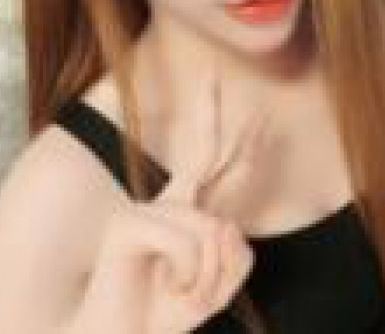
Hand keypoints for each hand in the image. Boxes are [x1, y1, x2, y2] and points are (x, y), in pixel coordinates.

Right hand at [75, 65, 268, 333]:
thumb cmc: (160, 315)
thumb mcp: (214, 288)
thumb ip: (233, 256)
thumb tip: (223, 225)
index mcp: (191, 218)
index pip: (222, 174)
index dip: (244, 148)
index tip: (256, 118)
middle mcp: (171, 206)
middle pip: (202, 151)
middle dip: (209, 111)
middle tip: (213, 74)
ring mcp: (146, 209)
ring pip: (214, 231)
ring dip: (210, 280)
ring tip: (178, 296)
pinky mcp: (129, 224)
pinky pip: (188, 245)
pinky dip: (190, 280)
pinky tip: (166, 287)